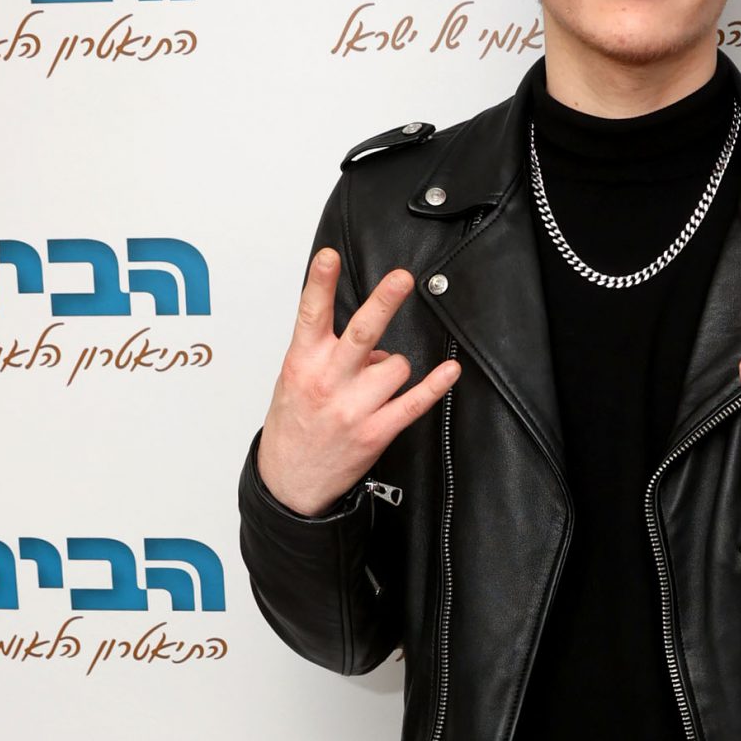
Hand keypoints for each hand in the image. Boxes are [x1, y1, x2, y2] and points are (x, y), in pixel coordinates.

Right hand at [257, 251, 458, 516]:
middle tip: (401, 278)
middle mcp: (328, 382)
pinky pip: (413, 403)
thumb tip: (372, 344)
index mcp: (303, 363)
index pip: (310, 314)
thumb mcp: (293, 379)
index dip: (319, 283)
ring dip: (393, 368)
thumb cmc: (294, 425)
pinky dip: (436, 386)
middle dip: (383, 303)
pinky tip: (449, 371)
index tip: (328, 257)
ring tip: (373, 385)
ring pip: (395, 365)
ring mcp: (353, 409)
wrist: (290, 483)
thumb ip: (325, 353)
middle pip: (362, 333)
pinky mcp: (375, 432)